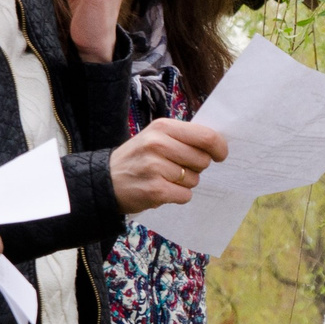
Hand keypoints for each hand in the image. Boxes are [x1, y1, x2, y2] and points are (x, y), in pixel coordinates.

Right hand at [109, 119, 230, 212]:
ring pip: (194, 179)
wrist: (104, 180)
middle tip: (176, 168)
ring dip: (184, 183)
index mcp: (162, 127)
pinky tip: (161, 189)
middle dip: (196, 167)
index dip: (219, 147)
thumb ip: (183, 137)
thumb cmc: (138, 158)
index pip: (206, 136)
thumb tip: (218, 144)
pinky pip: (185, 195)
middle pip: (203, 160)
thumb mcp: (155, 137)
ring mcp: (155, 168)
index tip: (220, 155)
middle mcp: (158, 144)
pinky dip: (177, 196)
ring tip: (164, 178)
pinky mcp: (155, 190)